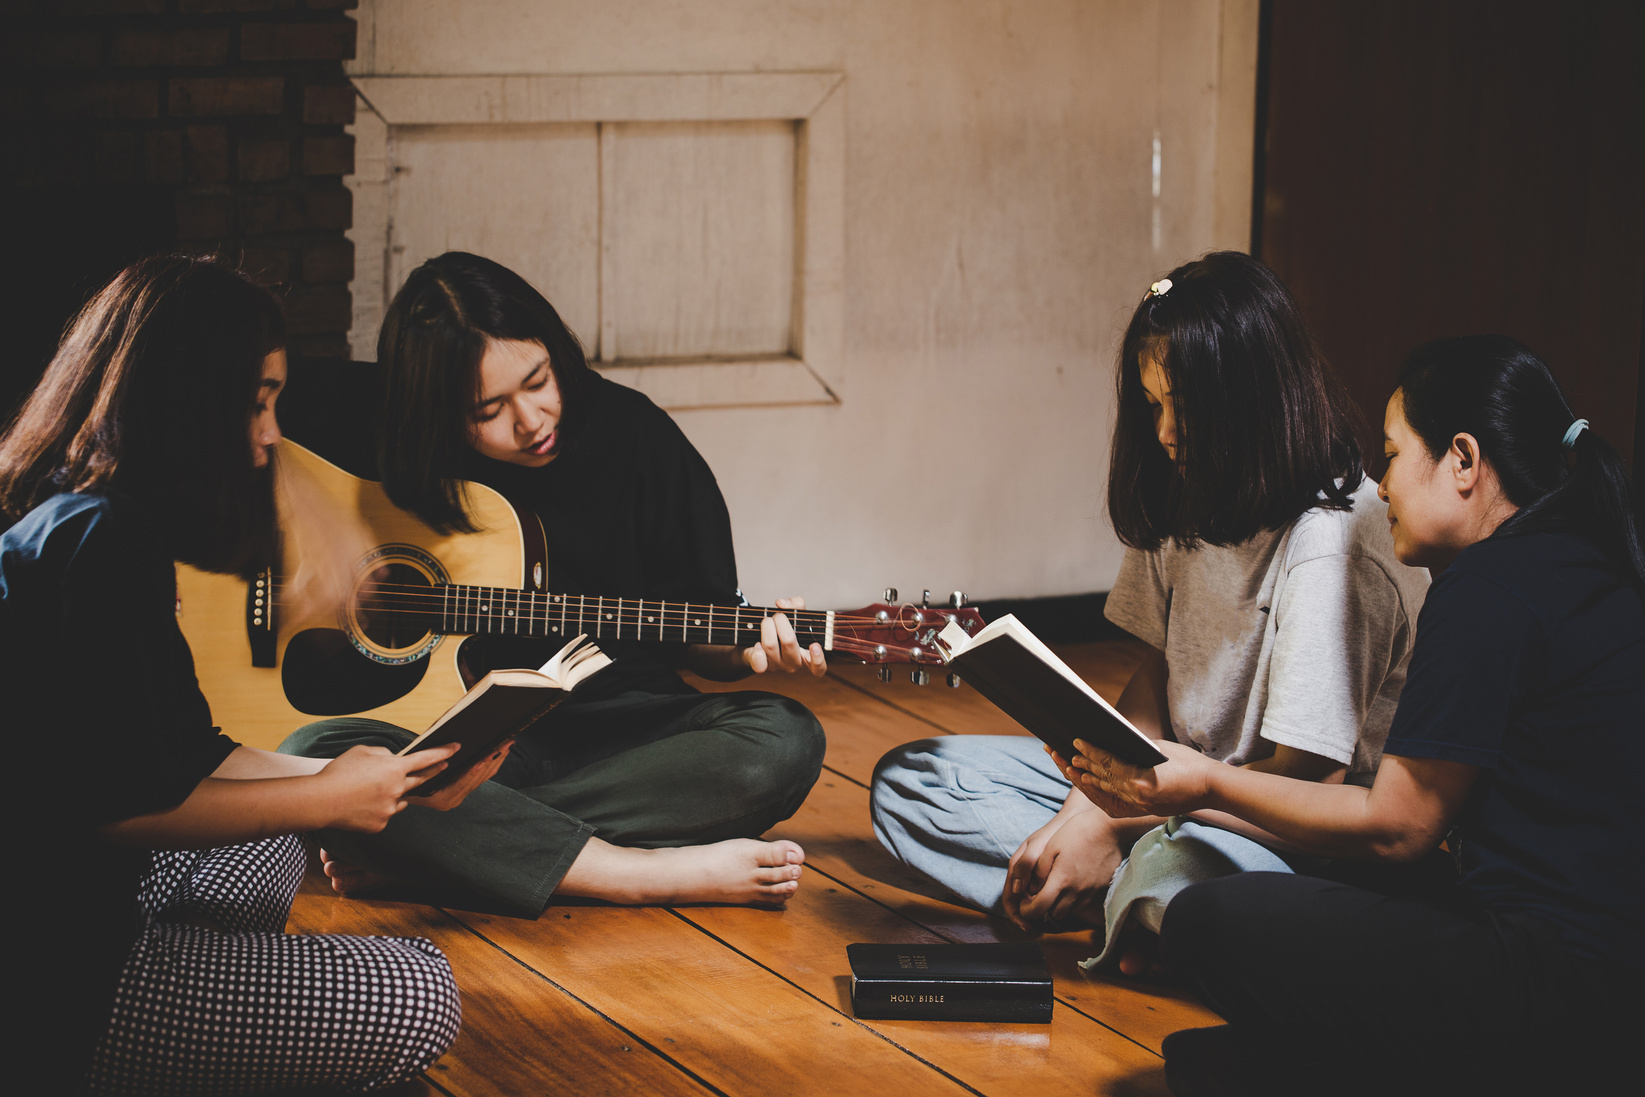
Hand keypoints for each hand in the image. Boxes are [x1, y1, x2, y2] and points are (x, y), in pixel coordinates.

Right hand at [315, 743, 458, 831]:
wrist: (321, 800)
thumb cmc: (340, 772)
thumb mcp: (363, 752)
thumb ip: (384, 754)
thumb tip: (394, 760)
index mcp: (395, 768)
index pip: (427, 758)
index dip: (443, 752)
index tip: (456, 748)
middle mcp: (398, 789)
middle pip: (421, 780)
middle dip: (433, 772)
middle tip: (441, 767)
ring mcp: (390, 809)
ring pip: (401, 799)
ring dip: (394, 793)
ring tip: (371, 790)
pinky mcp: (381, 824)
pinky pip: (385, 814)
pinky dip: (378, 809)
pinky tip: (361, 805)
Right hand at [411, 740, 512, 810]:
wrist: (402, 791)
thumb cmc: (406, 780)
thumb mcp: (413, 773)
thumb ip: (426, 764)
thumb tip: (445, 748)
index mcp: (443, 799)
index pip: (462, 784)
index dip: (473, 772)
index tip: (482, 760)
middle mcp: (454, 800)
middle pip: (477, 779)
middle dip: (491, 761)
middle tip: (503, 745)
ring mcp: (461, 795)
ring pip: (483, 777)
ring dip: (496, 760)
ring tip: (507, 744)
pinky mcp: (465, 789)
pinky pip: (482, 776)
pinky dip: (492, 763)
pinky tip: (501, 752)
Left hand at [740, 597, 826, 675]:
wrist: (759, 639)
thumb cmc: (784, 629)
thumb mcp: (796, 615)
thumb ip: (796, 605)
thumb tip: (782, 604)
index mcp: (806, 655)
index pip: (818, 667)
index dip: (818, 658)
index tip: (814, 645)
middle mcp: (792, 663)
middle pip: (789, 642)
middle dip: (781, 622)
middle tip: (778, 616)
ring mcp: (776, 666)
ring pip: (771, 645)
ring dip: (767, 627)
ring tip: (767, 621)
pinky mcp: (761, 666)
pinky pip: (759, 663)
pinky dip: (758, 652)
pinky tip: (757, 644)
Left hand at [1002, 808, 1126, 929]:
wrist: (1110, 827)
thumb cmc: (1077, 831)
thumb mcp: (1052, 846)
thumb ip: (1039, 869)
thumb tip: (1031, 888)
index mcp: (1061, 879)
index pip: (1040, 908)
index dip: (1027, 910)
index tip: (1024, 905)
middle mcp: (1076, 890)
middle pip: (1055, 914)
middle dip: (1044, 909)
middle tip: (1039, 897)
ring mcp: (1090, 891)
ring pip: (1071, 911)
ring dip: (1060, 906)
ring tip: (1056, 890)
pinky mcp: (1101, 888)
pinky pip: (1084, 904)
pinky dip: (1074, 901)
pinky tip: (1071, 886)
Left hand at [1055, 738, 1214, 817]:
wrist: (1210, 788)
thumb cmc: (1188, 763)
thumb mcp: (1159, 749)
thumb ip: (1134, 748)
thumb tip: (1109, 741)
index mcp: (1141, 780)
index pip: (1109, 764)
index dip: (1091, 752)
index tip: (1077, 742)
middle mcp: (1137, 797)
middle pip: (1102, 778)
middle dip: (1081, 764)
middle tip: (1064, 753)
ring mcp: (1139, 807)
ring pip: (1105, 792)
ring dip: (1085, 780)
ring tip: (1069, 768)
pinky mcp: (1142, 811)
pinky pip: (1113, 803)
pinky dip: (1099, 793)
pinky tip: (1088, 784)